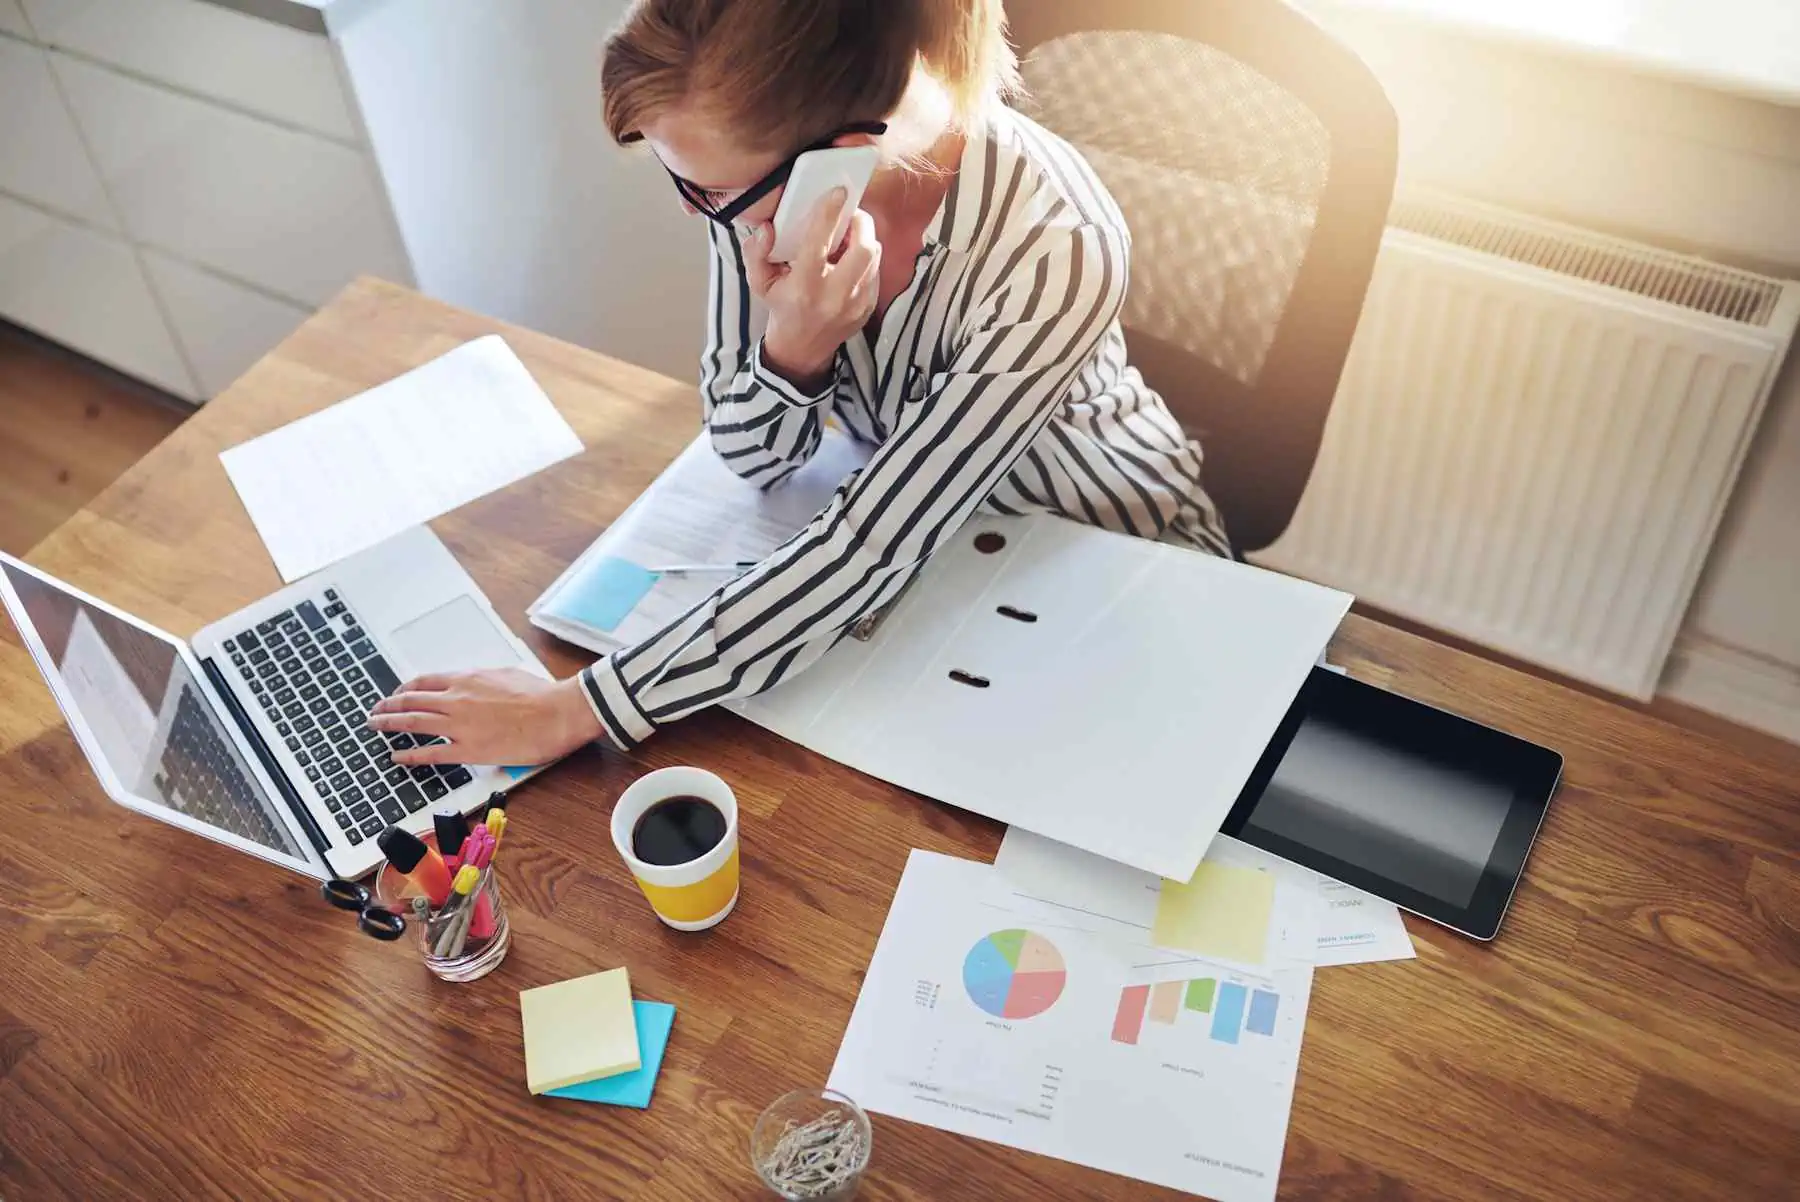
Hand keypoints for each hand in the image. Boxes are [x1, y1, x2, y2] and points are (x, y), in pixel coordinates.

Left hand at [366, 669, 602, 766]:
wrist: (557, 713)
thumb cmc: (540, 695)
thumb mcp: (506, 674)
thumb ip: (483, 680)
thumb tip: (475, 684)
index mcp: (466, 679)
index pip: (424, 682)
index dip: (404, 689)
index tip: (396, 695)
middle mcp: (457, 699)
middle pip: (410, 701)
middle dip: (388, 706)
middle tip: (375, 712)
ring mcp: (460, 725)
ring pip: (412, 723)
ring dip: (389, 725)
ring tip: (376, 728)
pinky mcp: (469, 749)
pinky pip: (431, 753)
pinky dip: (410, 755)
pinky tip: (398, 757)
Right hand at [746, 187, 880, 389]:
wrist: (802, 349)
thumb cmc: (781, 308)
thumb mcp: (759, 283)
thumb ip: (757, 252)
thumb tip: (768, 228)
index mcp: (804, 288)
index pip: (819, 243)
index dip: (830, 214)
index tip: (838, 192)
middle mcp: (834, 296)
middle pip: (863, 248)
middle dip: (860, 223)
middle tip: (848, 214)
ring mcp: (856, 304)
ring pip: (874, 257)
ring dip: (864, 238)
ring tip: (848, 236)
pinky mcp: (869, 307)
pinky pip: (875, 271)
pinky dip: (866, 258)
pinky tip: (850, 258)